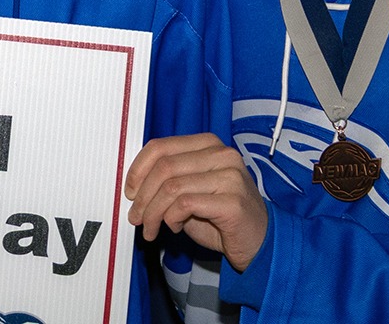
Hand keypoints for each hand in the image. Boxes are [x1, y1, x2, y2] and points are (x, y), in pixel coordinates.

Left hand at [124, 134, 267, 271]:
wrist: (259, 242)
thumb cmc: (221, 217)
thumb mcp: (190, 191)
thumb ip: (167, 181)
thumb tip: (133, 186)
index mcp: (208, 144)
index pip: (161, 146)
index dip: (138, 169)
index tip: (129, 190)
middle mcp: (222, 155)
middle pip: (164, 167)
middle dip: (142, 196)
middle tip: (135, 217)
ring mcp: (231, 176)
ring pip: (172, 187)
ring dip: (153, 212)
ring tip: (150, 228)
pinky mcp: (233, 201)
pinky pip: (186, 204)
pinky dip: (171, 218)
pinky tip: (175, 227)